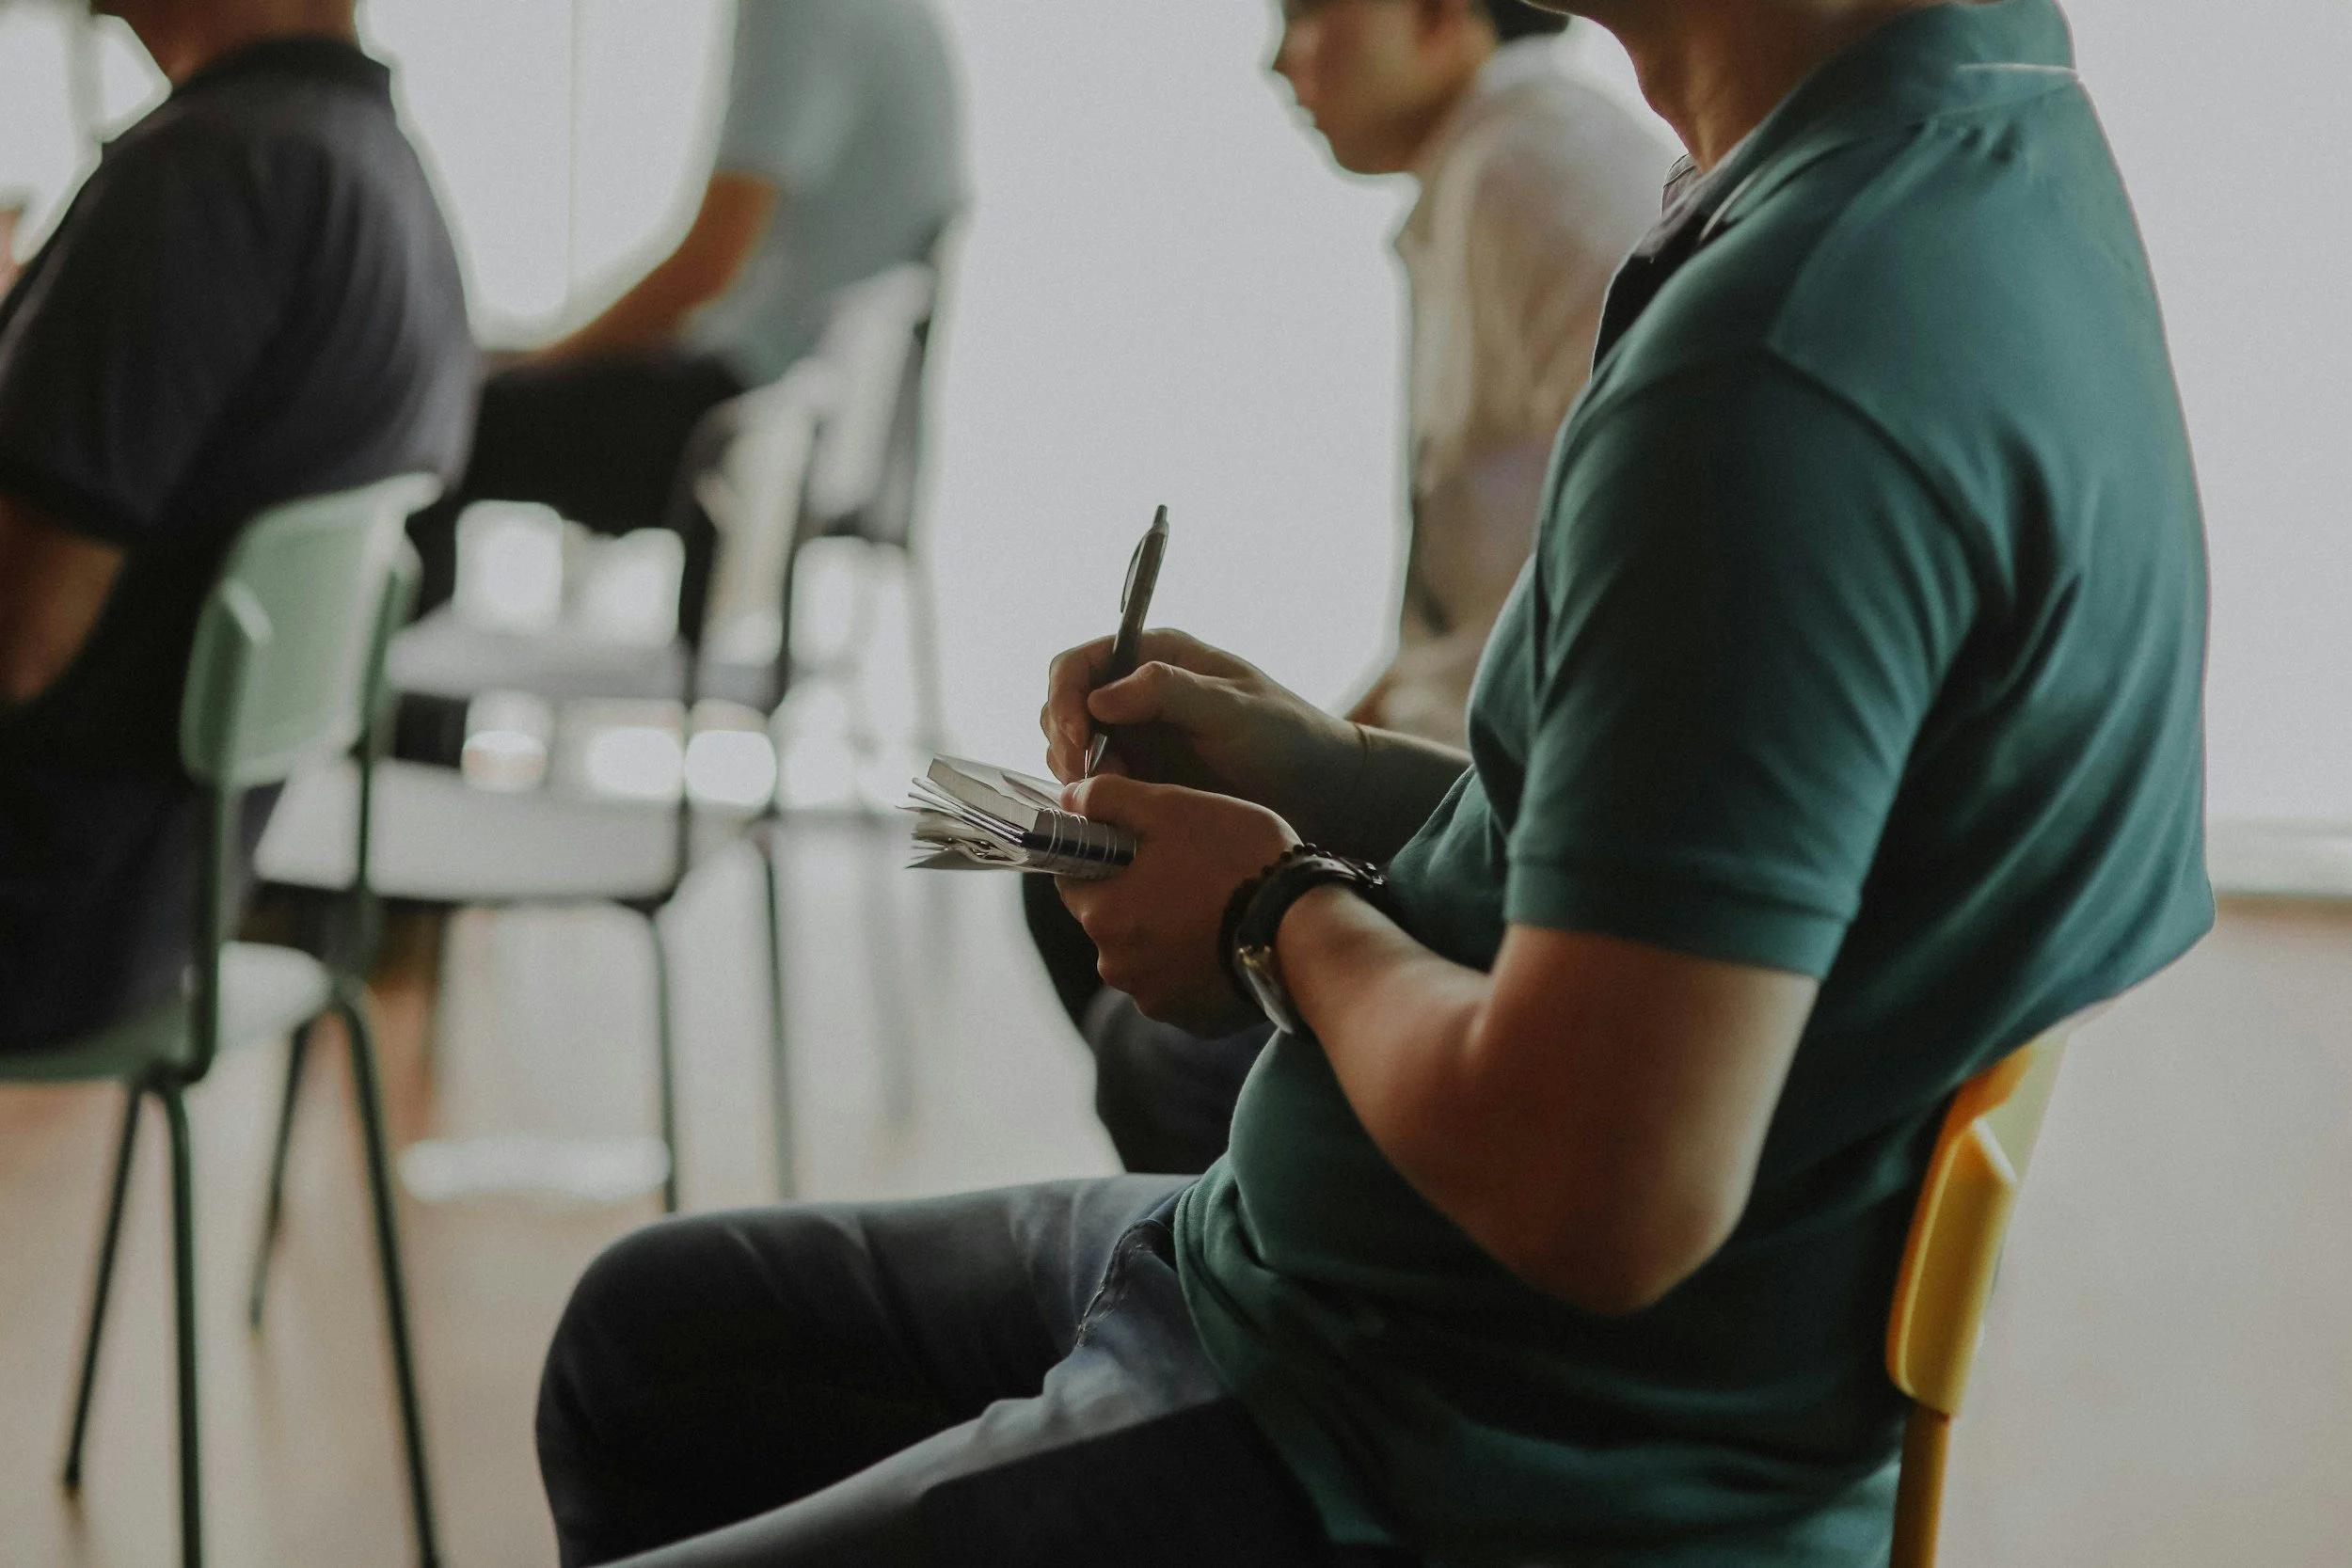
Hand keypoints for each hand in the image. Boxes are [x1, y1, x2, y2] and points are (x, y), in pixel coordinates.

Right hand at [1041, 628, 1361, 838]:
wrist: (1317, 790)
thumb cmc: (1286, 738)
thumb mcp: (1233, 709)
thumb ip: (1169, 693)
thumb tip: (1101, 697)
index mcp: (1157, 656)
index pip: (1080, 663)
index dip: (1065, 699)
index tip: (1079, 741)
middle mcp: (1137, 690)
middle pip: (1064, 705)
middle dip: (1065, 741)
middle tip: (1088, 780)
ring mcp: (1136, 734)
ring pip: (1072, 747)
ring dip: (1077, 772)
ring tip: (1113, 797)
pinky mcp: (1141, 774)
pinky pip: (1094, 781)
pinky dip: (1093, 796)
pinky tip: (1120, 809)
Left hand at [1057, 774, 1297, 1035]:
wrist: (1306, 931)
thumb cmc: (1237, 860)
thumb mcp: (1173, 808)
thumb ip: (1111, 798)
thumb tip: (1069, 797)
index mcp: (1102, 915)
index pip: (1074, 878)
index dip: (1104, 855)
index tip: (1140, 844)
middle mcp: (1117, 967)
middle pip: (1112, 919)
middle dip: (1139, 895)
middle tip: (1191, 870)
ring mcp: (1156, 999)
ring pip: (1147, 954)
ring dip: (1168, 933)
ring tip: (1219, 906)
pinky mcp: (1193, 1020)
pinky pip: (1181, 986)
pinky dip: (1197, 965)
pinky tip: (1230, 940)